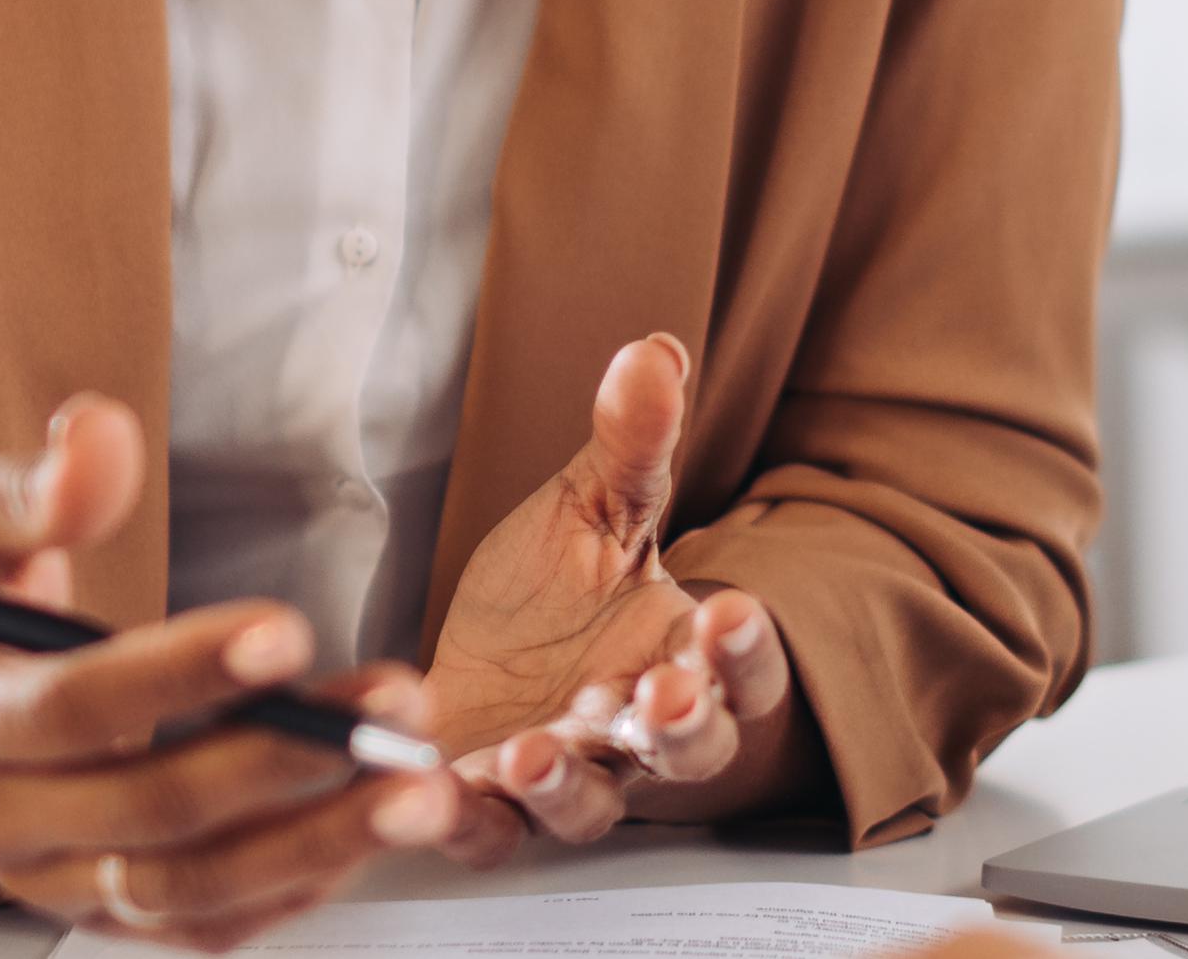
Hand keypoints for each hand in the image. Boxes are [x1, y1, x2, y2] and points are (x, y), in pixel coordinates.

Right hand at [0, 395, 469, 946]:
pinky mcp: (101, 915)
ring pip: (186, 891)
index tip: (286, 628)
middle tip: (396, 710)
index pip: (66, 709)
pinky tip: (369, 827)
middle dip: (281, 761)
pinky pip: (203, 927)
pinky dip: (294, 886)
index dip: (177, 676)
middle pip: (146, 813)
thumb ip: (24, 487)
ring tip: (421, 790)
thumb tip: (102, 438)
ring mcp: (49, 883)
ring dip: (315, 844)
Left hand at [424, 334, 812, 843]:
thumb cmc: (557, 595)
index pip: (747, 669)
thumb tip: (653, 351)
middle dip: (680, 728)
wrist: (481, 659)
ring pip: (592, 805)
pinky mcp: (490, 810)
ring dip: (569, 784)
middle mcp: (639, 735)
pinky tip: (440, 791)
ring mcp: (570, 780)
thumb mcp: (594, 509)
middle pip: (690, 754)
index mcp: (685, 659)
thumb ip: (632, 445)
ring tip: (535, 752)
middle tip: (661, 699)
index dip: (746, 649)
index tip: (733, 609)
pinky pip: (490, 837)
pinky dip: (469, 822)